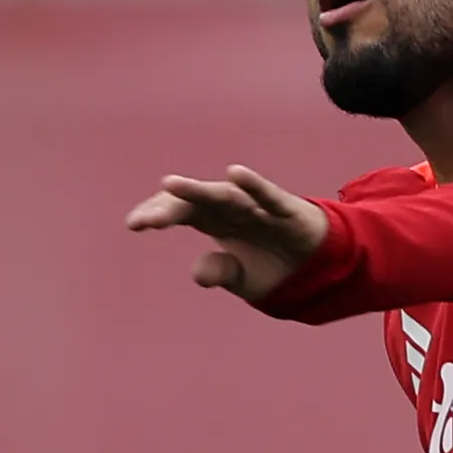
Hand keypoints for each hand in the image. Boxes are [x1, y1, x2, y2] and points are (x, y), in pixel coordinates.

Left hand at [124, 165, 329, 300]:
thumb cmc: (274, 264)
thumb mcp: (241, 279)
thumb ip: (218, 272)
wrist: (318, 266)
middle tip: (146, 220)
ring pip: (223, 196)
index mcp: (216, 221)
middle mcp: (232, 209)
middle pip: (195, 203)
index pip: (181, 212)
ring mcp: (257, 206)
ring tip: (170, 184)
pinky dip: (252, 184)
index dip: (158, 214)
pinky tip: (235, 173)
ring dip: (197, 190)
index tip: (134, 224)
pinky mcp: (285, 209)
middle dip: (169, 208)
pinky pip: (267, 195)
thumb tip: (197, 271)